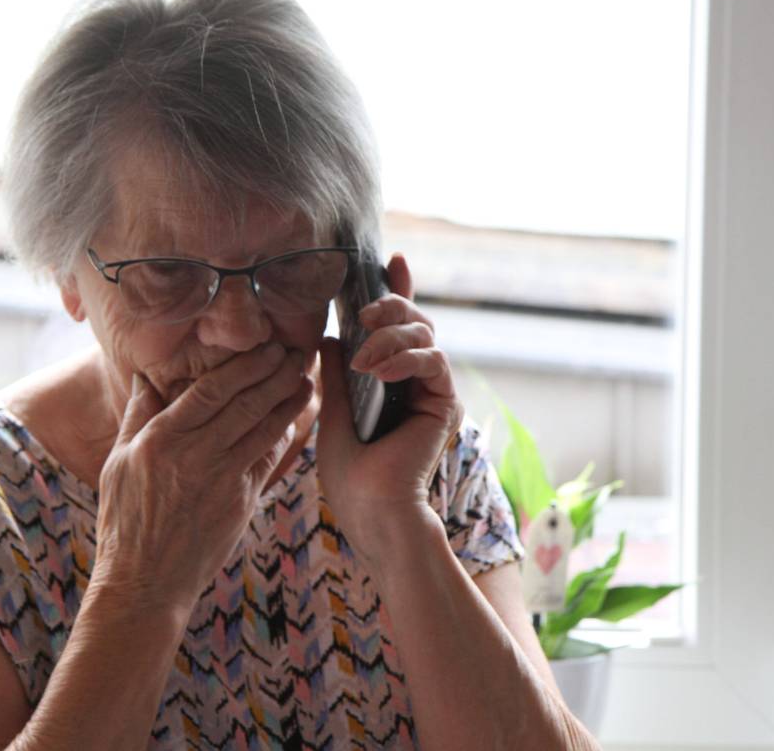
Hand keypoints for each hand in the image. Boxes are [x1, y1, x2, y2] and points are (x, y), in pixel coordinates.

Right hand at [93, 343, 314, 610]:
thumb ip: (137, 415)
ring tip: (305, 377)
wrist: (146, 582)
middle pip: (245, 403)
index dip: (244, 364)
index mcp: (161, 440)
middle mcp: (195, 455)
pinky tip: (293, 419)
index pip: (211, 389)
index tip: (265, 345)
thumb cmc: (124, 521)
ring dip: (289, 400)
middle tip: (296, 350)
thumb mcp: (117, 462)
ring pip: (264, 429)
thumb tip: (144, 376)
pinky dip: (283, 436)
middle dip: (275, 372)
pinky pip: (268, 460)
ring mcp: (222, 479)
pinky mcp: (241, 502)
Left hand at [316, 253, 462, 560]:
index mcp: (388, 381)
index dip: (397, 291)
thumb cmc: (349, 474)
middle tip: (365, 311)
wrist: (372, 511)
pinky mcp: (445, 403)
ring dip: (391, 337)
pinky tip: (380, 371)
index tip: (391, 261)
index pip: (395, 328)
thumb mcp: (333, 412)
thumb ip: (335, 374)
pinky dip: (407, 358)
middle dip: (391, 305)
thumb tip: (328, 336)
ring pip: (425, 334)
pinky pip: (435, 360)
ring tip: (363, 360)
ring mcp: (432, 390)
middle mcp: (414, 381)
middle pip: (414, 321)